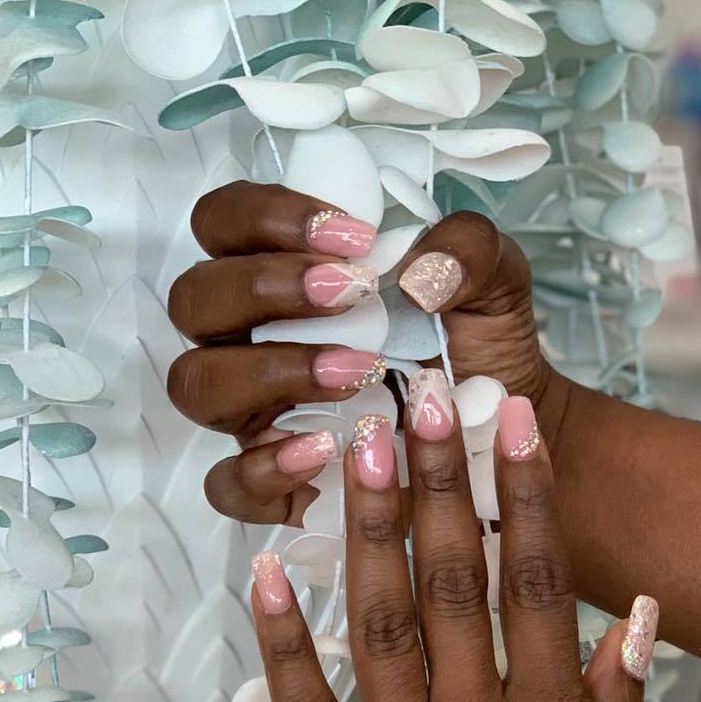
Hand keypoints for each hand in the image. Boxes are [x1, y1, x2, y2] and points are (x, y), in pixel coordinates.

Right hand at [167, 181, 552, 526]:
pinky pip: (227, 484)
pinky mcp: (271, 483)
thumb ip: (469, 249)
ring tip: (356, 371)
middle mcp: (249, 338)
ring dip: (268, 369)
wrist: (505, 432)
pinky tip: (325, 448)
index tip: (353, 236)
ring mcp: (252, 412)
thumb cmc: (474, 345)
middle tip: (350, 294)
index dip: (266, 217)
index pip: (224, 223)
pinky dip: (264, 467)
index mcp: (282, 273)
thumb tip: (422, 272)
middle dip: (264, 287)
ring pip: (197, 384)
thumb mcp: (492, 281)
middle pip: (195, 300)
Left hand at [248, 393, 676, 701]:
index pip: (536, 581)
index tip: (508, 422)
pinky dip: (284, 651)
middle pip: (452, 583)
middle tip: (415, 397)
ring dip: (367, 534)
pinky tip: (264, 579)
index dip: (523, 495)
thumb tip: (629, 609)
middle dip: (433, 483)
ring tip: (353, 451)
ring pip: (381, 629)